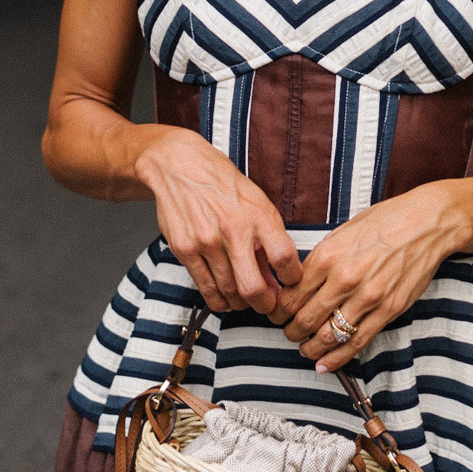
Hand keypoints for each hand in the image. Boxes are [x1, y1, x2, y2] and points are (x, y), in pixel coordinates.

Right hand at [139, 128, 301, 314]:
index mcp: (259, 215)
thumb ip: (269, 241)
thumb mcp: (257, 203)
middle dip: (265, 305)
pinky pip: (205, 288)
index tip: (289, 285)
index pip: (284, 258)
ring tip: (245, 299)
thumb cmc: (223, 184)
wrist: (180, 165)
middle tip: (268, 306)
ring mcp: (206, 241)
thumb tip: (278, 280)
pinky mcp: (185, 249)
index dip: (292, 280)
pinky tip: (225, 298)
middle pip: (254, 288)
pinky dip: (219, 300)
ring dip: (242, 304)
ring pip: (229, 292)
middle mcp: (233, 229)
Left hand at [269, 183, 468, 371]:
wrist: (426, 224)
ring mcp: (367, 297)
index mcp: (327, 256)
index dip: (278, 311)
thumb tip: (299, 283)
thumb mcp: (342, 232)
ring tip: (306, 349)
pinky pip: (356, 342)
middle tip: (289, 333)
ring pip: (328, 336)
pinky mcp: (388, 310)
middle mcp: (344, 278)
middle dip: (291, 332)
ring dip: (311, 348)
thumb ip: (320, 259)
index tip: (277, 315)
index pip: (291, 295)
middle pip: (305, 319)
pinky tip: (325, 364)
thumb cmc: (384, 222)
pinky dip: (337, 358)